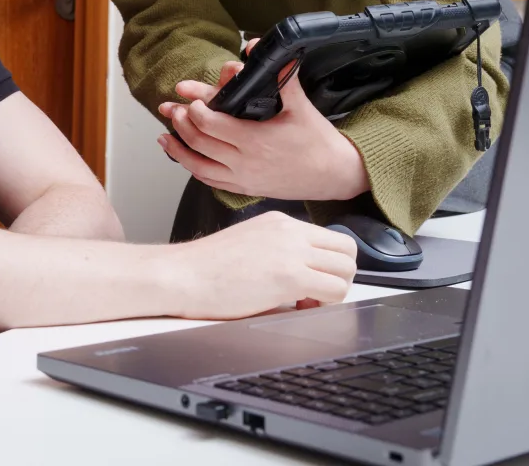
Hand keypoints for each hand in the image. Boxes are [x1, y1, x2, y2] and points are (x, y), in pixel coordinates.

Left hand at [157, 53, 368, 200]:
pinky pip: (212, 183)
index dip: (196, 110)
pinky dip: (194, 170)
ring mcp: (244, 179)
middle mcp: (245, 163)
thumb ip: (282, 77)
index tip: (189, 99)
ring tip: (163, 138)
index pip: (213, 125)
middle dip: (181, 125)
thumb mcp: (301, 106)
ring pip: (200, 167)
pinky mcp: (246, 189)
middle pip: (200, 143)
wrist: (335, 175)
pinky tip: (185, 160)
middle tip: (172, 109)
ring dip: (179, 151)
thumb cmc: (318, 140)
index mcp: (255, 140)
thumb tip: (264, 48)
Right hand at [171, 211, 357, 319]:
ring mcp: (291, 250)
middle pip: (347, 248)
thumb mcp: (248, 243)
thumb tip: (300, 273)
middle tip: (316, 292)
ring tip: (305, 301)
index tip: (309, 281)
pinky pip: (335, 290)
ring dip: (335, 290)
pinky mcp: (290, 276)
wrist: (182, 274)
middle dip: (340, 275)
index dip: (326, 264)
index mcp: (279, 221)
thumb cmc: (205, 268)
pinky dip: (326, 304)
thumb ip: (277, 250)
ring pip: (347, 268)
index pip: (328, 237)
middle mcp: (289, 230)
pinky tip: (299, 306)